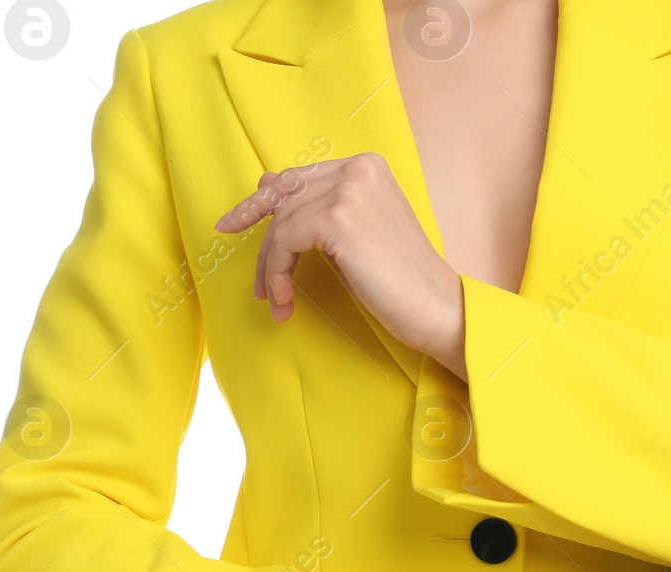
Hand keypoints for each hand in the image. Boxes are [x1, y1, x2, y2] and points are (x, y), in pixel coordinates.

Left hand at [214, 154, 467, 377]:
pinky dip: (277, 273)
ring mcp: (348, 192)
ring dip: (271, 268)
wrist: (436, 307)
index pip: (299, 177)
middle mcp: (357, 169)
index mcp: (367, 166)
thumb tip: (267, 183)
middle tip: (254, 277)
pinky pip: (284, 242)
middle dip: (261, 238)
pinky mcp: (338, 220)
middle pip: (285, 198)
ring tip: (278, 300)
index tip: (234, 223)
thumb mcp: (357, 232)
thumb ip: (320, 206)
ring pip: (281, 223)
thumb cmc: (401, 280)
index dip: (263, 201)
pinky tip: (286, 299)